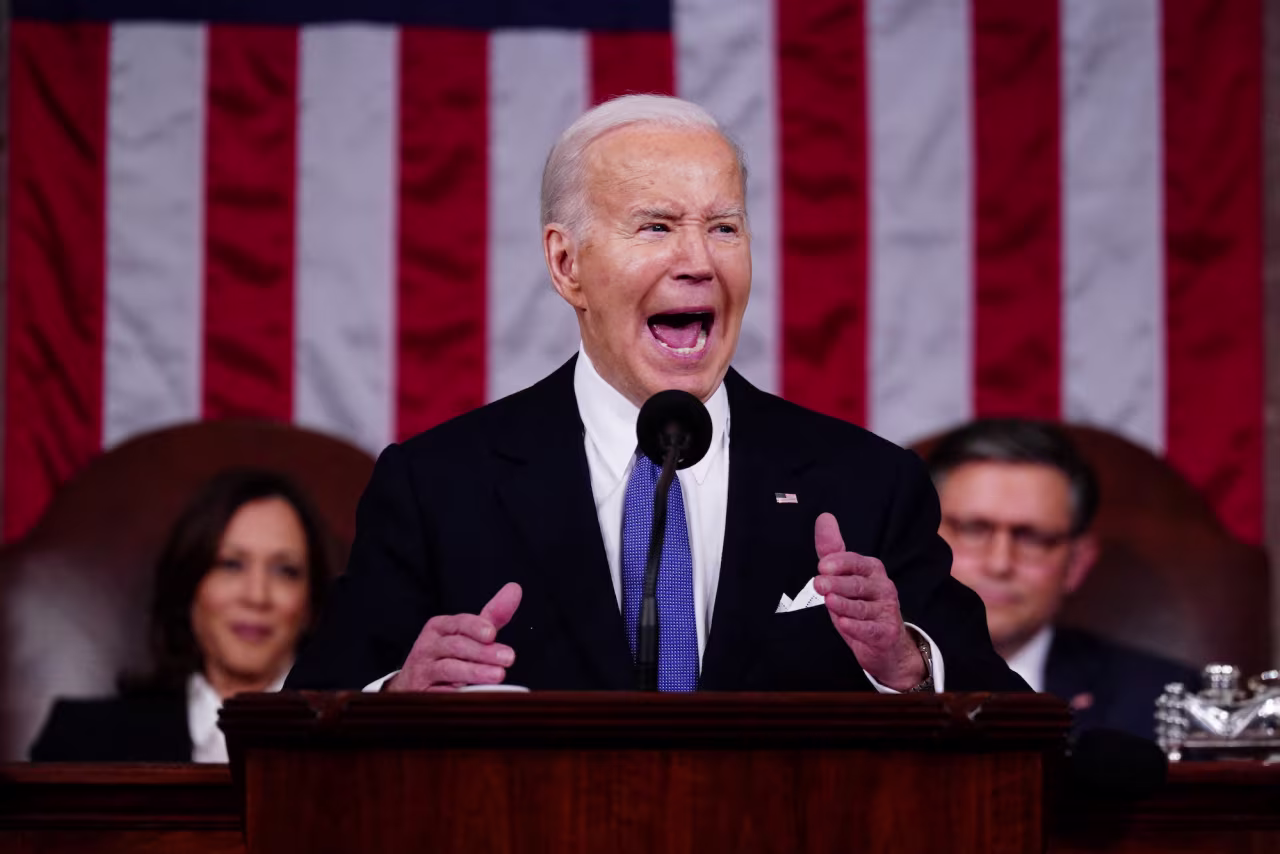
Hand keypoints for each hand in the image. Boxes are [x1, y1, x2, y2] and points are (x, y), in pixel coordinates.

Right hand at [387, 582, 522, 691]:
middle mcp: (428, 646)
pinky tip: (475, 694)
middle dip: (484, 652)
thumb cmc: (448, 654)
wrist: (413, 683)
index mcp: (439, 627)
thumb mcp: (468, 634)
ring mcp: (423, 670)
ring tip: (498, 675)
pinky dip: (457, 693)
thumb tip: (515, 589)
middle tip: (508, 658)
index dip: (475, 627)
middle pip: (456, 646)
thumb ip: (492, 616)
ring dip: (475, 672)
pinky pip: (440, 693)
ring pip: (448, 669)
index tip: (492, 633)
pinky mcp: (422, 694)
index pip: (458, 623)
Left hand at [812, 513, 924, 691]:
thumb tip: (824, 517)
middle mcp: (883, 587)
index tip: (822, 566)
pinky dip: (856, 627)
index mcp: (872, 569)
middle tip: (819, 583)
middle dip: (837, 583)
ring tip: (830, 601)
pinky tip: (844, 624)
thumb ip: (832, 551)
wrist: (886, 643)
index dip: (839, 563)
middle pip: (857, 584)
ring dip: (844, 605)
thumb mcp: (845, 577)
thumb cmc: (861, 605)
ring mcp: (886, 610)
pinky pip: (870, 629)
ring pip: (862, 607)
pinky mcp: (886, 632)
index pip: (855, 562)